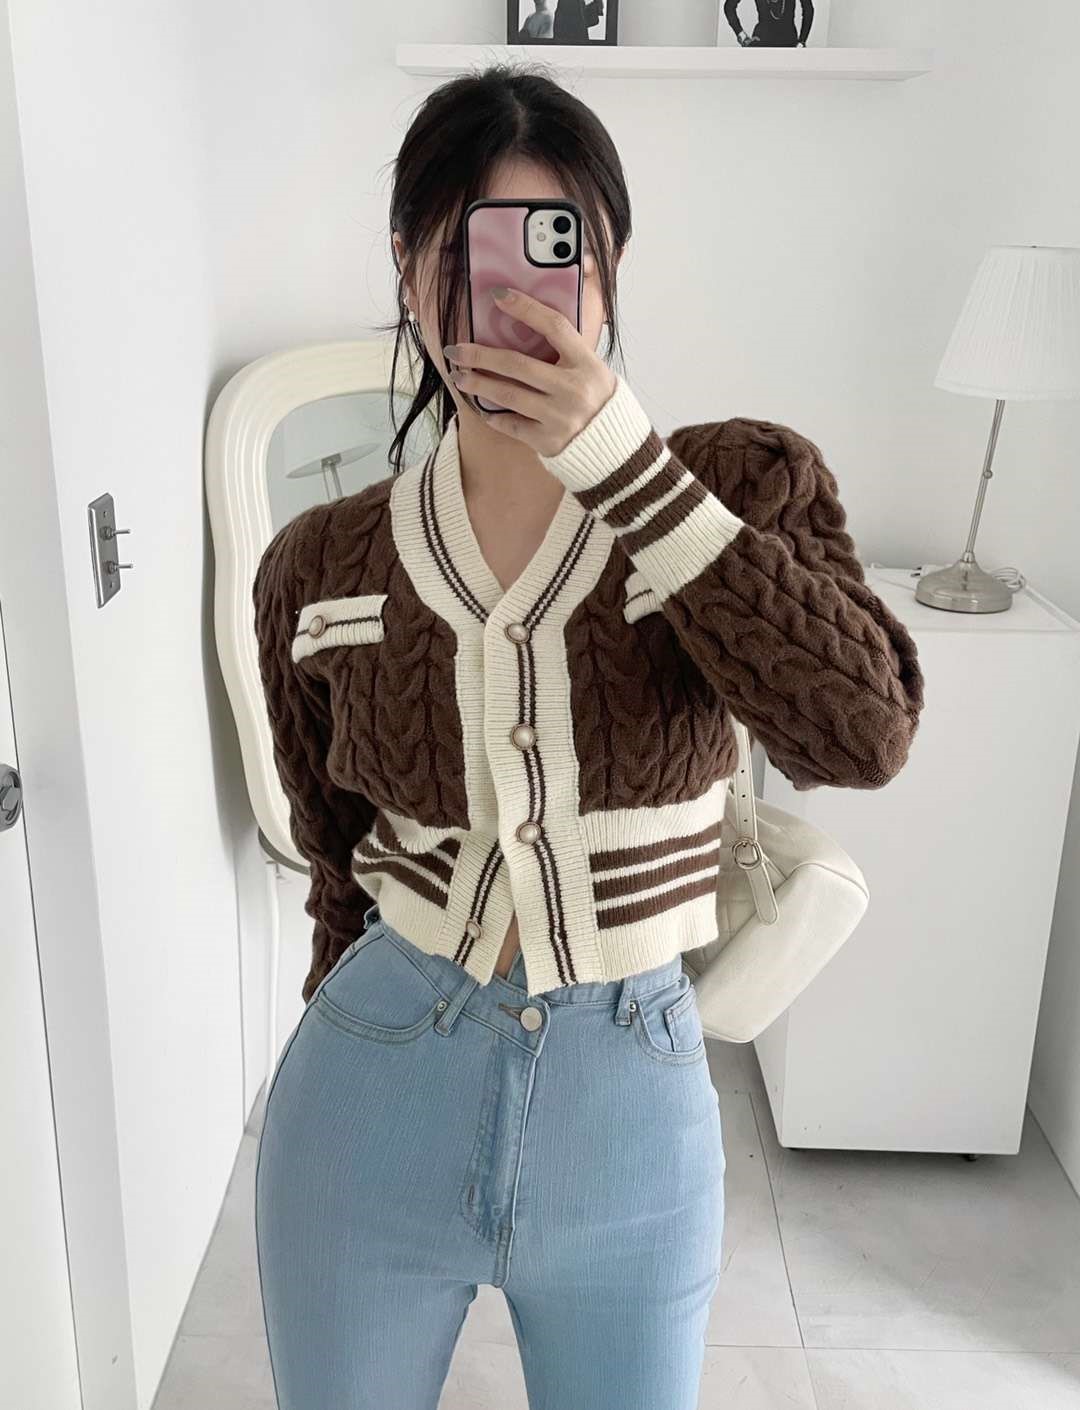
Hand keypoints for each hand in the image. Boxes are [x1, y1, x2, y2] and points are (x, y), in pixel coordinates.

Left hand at [443, 287, 616, 456]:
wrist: (615, 450)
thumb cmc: (599, 403)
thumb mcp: (594, 371)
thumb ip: (568, 352)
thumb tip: (528, 324)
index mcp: (587, 365)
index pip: (554, 326)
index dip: (525, 308)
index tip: (497, 295)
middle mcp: (573, 390)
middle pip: (518, 364)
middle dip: (481, 355)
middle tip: (457, 349)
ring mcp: (559, 417)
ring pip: (508, 395)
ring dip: (478, 383)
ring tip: (459, 376)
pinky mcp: (548, 441)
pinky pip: (511, 424)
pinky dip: (493, 414)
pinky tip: (480, 406)